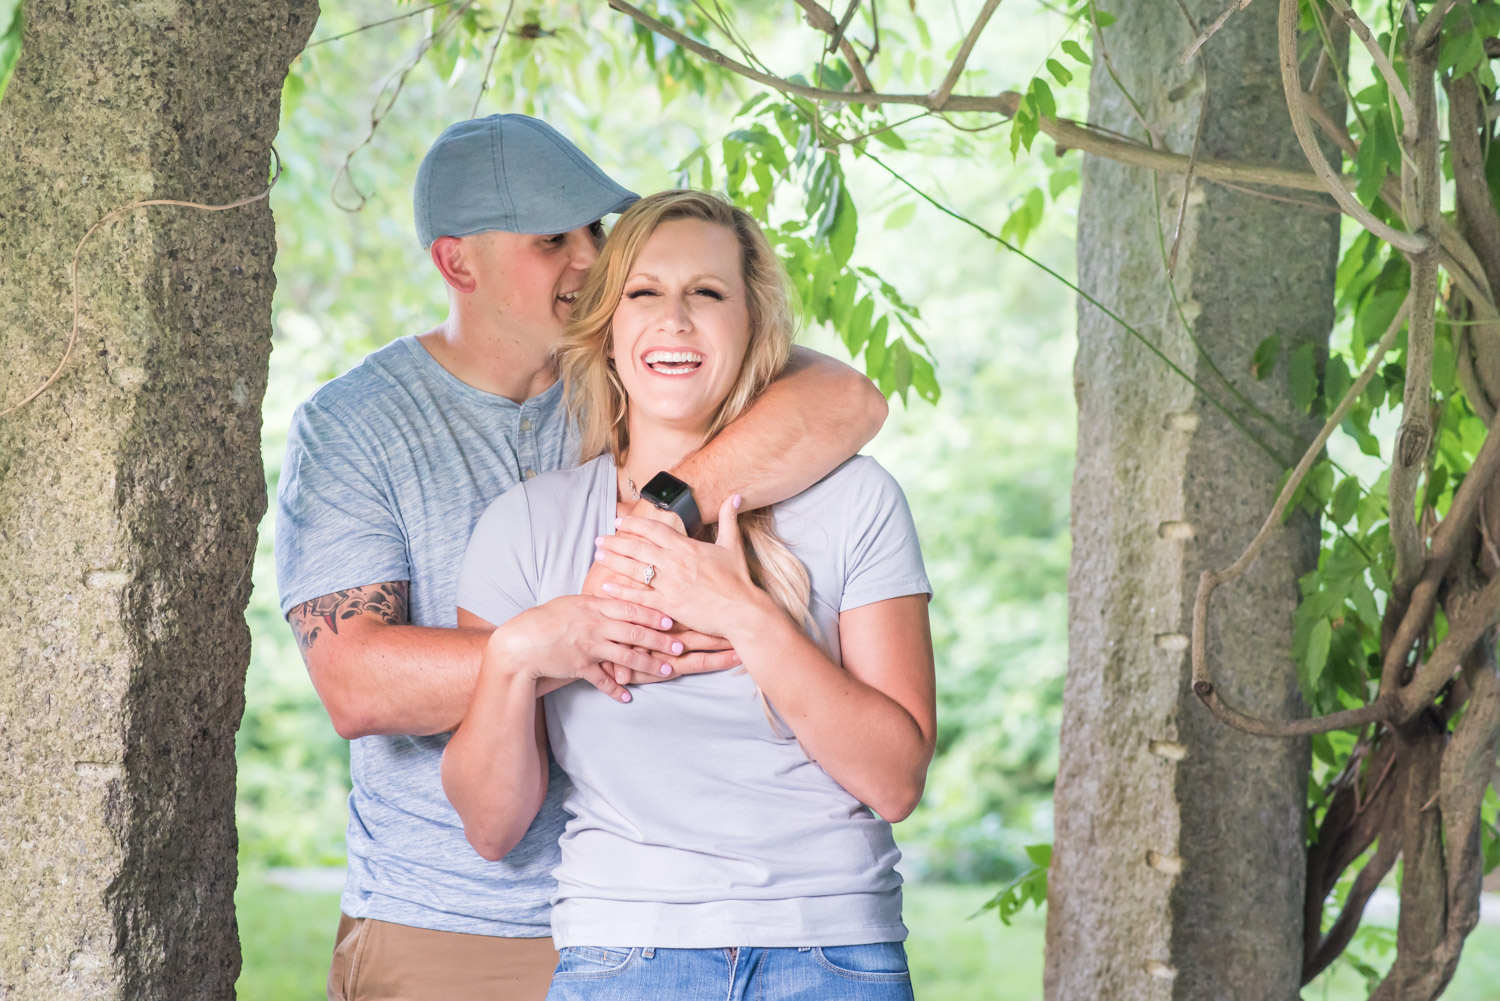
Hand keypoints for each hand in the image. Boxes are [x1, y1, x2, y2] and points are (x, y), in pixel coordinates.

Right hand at [485, 594, 684, 701]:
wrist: (522, 641)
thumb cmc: (548, 618)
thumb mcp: (574, 602)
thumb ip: (599, 603)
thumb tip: (621, 597)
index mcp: (594, 606)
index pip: (630, 608)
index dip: (653, 614)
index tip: (671, 619)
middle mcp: (595, 626)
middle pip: (635, 633)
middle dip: (660, 641)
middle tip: (680, 646)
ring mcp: (588, 647)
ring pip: (626, 657)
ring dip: (649, 665)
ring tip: (667, 671)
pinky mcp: (580, 667)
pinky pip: (602, 680)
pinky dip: (616, 689)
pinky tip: (628, 697)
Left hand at [581, 507, 739, 685]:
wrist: (742, 610)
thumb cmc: (738, 580)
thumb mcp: (733, 545)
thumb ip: (728, 520)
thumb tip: (734, 497)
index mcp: (687, 547)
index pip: (654, 530)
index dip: (634, 524)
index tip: (619, 522)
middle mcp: (675, 563)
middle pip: (638, 547)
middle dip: (616, 542)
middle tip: (600, 539)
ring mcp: (670, 584)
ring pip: (635, 569)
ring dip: (614, 561)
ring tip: (598, 556)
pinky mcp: (669, 605)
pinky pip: (640, 596)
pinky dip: (621, 591)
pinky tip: (606, 586)